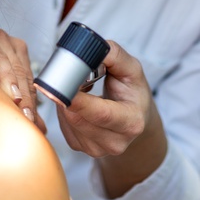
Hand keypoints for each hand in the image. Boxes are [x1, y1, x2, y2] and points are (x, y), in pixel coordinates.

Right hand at [0, 27, 45, 132]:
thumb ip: (20, 103)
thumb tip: (40, 128)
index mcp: (17, 51)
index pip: (27, 79)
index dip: (30, 101)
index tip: (30, 121)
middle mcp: (6, 42)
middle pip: (18, 71)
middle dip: (22, 95)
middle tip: (24, 115)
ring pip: (3, 60)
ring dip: (8, 78)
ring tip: (14, 96)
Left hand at [53, 40, 167, 196]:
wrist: (136, 118)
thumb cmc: (133, 92)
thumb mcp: (132, 69)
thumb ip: (114, 55)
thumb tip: (92, 50)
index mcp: (132, 122)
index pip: (101, 114)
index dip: (80, 102)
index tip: (62, 86)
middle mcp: (116, 142)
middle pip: (79, 119)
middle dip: (67, 96)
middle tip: (65, 76)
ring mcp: (98, 149)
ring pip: (68, 123)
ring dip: (65, 102)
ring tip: (79, 89)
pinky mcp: (83, 149)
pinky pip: (64, 128)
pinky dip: (65, 111)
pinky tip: (77, 102)